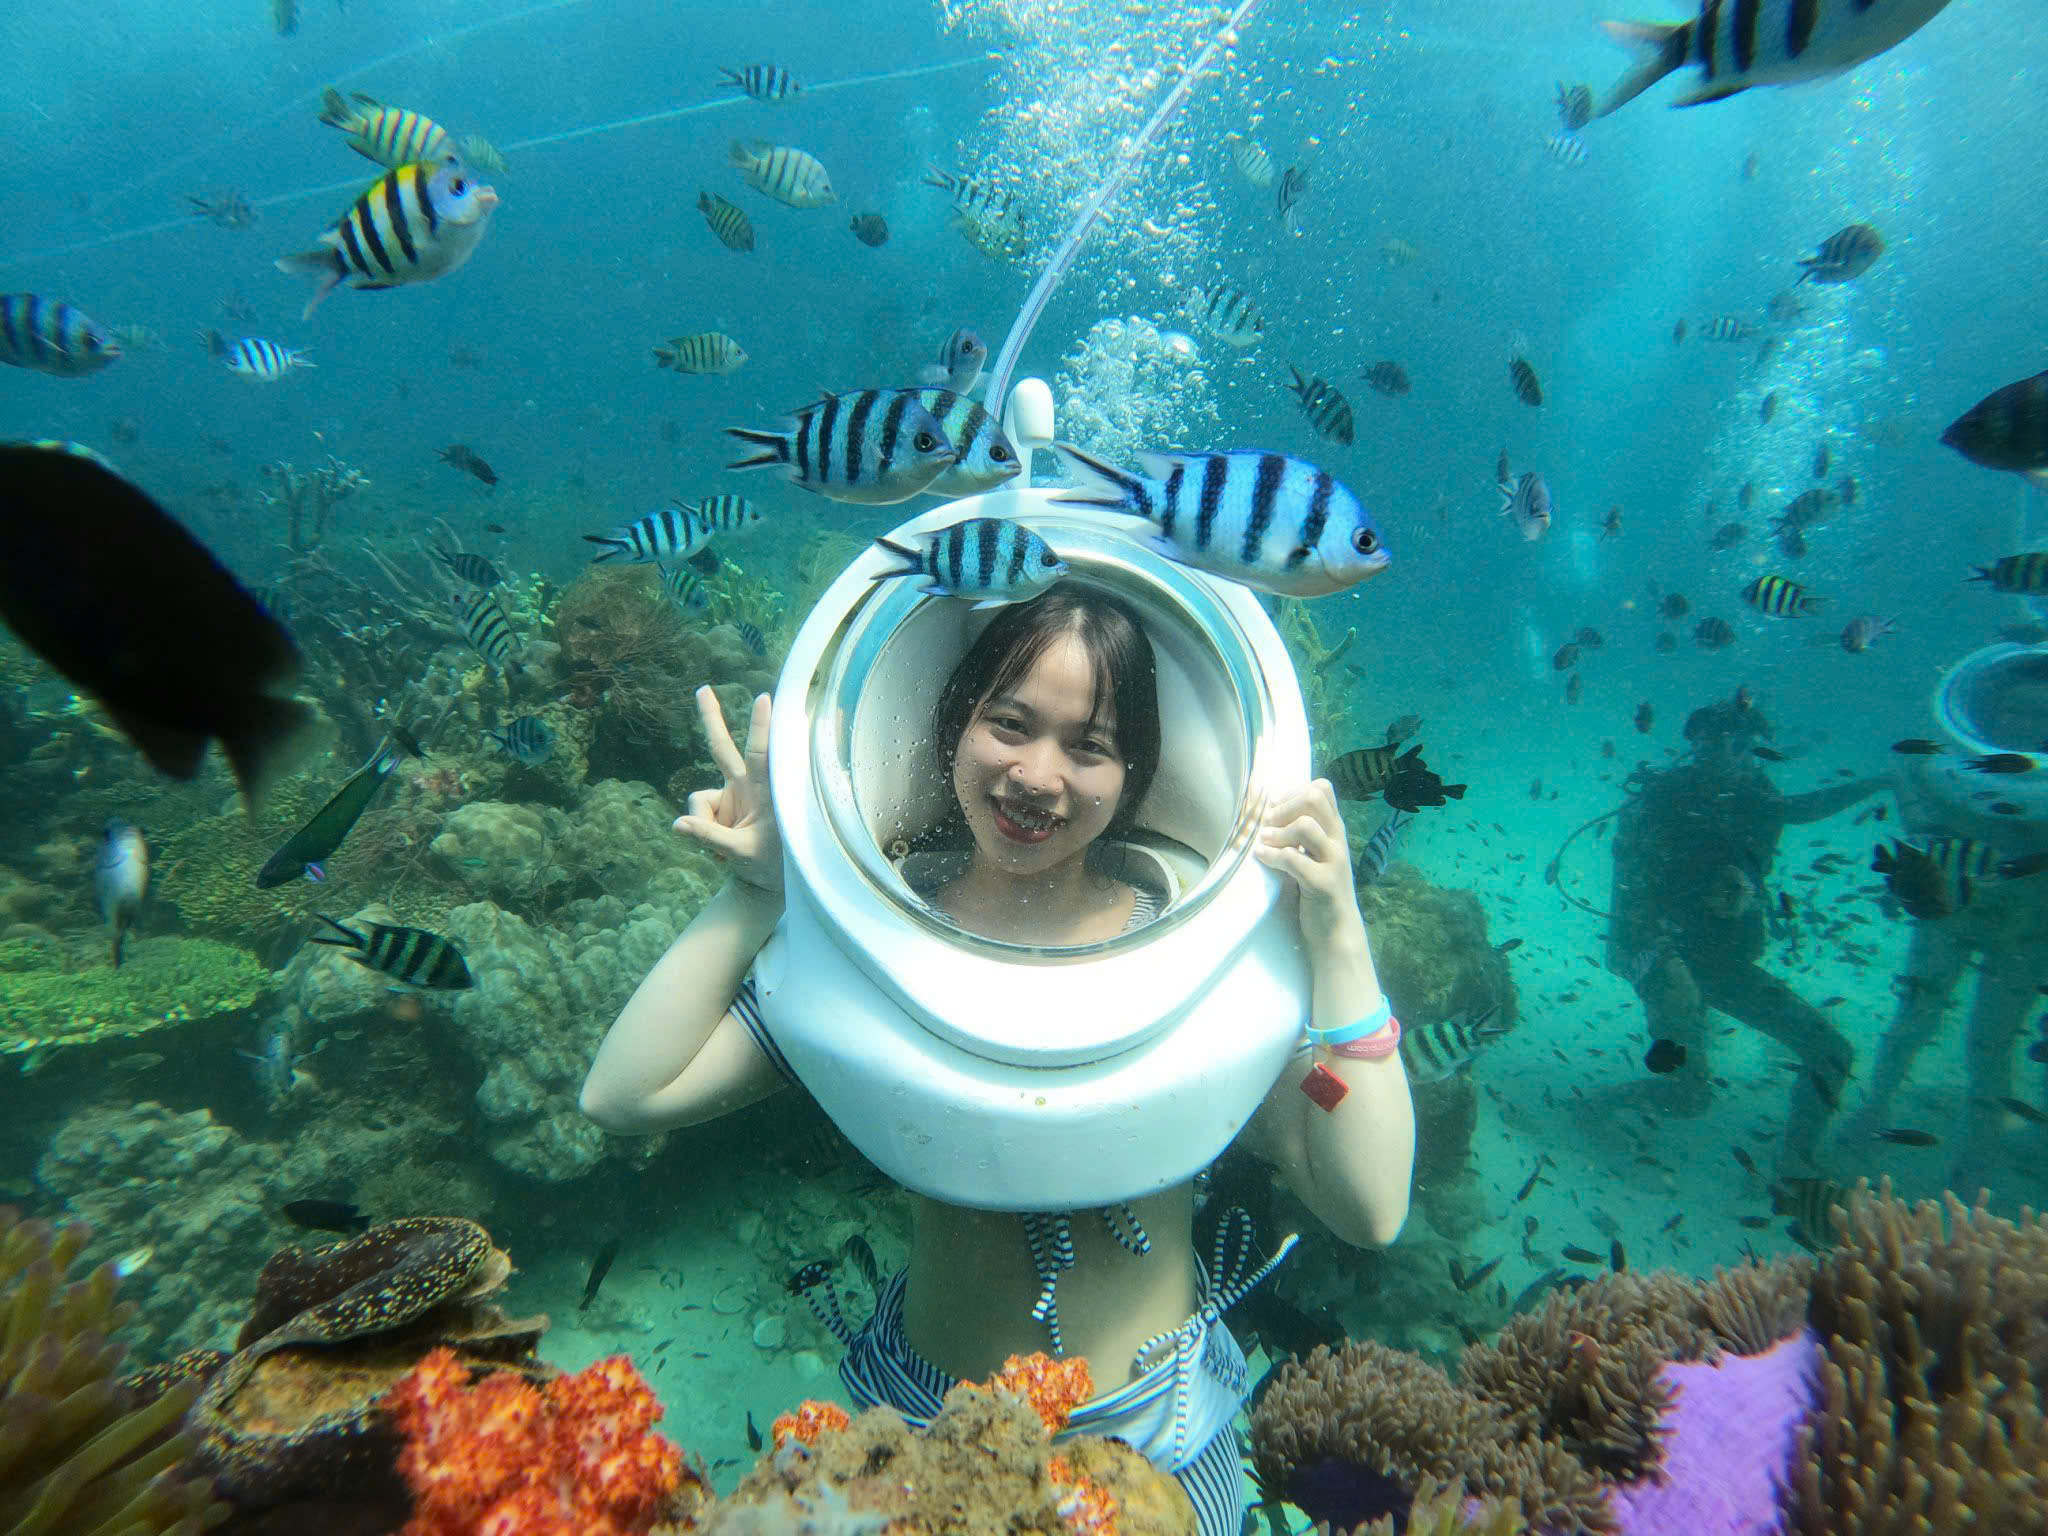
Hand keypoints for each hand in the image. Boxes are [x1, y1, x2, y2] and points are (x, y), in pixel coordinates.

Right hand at [674, 687, 781, 894]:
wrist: (767, 880)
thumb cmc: (769, 864)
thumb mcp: (741, 854)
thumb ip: (709, 838)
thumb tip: (676, 825)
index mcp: (764, 792)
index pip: (760, 755)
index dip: (760, 728)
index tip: (763, 698)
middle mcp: (746, 786)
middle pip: (722, 749)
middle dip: (711, 719)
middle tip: (702, 689)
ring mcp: (731, 795)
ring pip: (697, 799)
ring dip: (704, 826)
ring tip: (725, 852)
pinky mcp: (719, 805)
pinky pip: (695, 813)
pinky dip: (700, 831)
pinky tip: (719, 851)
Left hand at [1254, 780, 1365, 957]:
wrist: (1337, 931)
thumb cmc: (1320, 890)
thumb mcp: (1316, 855)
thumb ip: (1305, 833)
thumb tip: (1272, 806)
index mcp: (1335, 830)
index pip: (1322, 789)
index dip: (1294, 792)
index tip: (1276, 809)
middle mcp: (1338, 841)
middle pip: (1314, 799)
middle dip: (1284, 807)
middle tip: (1269, 825)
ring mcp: (1334, 862)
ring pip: (1305, 826)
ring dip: (1277, 832)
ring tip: (1265, 842)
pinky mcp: (1323, 884)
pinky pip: (1293, 859)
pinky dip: (1271, 855)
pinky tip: (1261, 857)